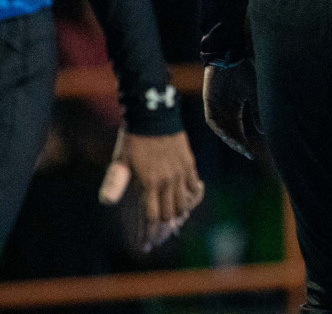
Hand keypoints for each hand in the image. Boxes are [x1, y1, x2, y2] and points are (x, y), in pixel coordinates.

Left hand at [99, 128, 203, 250]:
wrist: (154, 116)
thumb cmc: (133, 140)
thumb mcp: (119, 161)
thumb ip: (114, 181)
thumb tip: (106, 201)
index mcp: (149, 183)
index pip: (152, 215)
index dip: (149, 232)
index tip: (147, 244)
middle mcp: (168, 181)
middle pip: (170, 212)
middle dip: (164, 226)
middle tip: (159, 234)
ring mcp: (181, 172)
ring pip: (184, 202)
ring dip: (178, 213)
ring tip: (173, 219)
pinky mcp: (189, 163)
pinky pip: (195, 186)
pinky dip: (192, 196)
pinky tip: (188, 199)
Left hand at [204, 62, 261, 159]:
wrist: (229, 55)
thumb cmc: (243, 71)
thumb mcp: (254, 92)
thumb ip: (257, 110)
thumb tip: (263, 131)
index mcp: (235, 109)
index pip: (239, 131)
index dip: (245, 143)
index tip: (252, 154)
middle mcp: (224, 111)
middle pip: (230, 133)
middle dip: (238, 144)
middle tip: (247, 153)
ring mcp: (215, 107)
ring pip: (221, 129)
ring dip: (229, 139)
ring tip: (239, 146)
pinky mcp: (208, 103)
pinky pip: (212, 120)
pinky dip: (219, 128)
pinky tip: (226, 135)